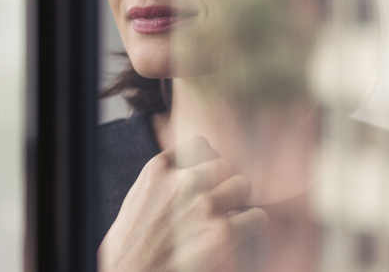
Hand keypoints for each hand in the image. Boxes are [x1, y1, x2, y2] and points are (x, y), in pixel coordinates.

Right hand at [98, 136, 267, 271]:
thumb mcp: (139, 197)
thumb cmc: (131, 244)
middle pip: (225, 164)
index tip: (204, 180)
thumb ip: (165, 179)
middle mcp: (182, 183)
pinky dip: (251, 227)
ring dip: (238, 203)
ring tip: (227, 219)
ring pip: (243, 185)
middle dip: (223, 184)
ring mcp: (204, 206)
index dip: (207, 162)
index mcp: (157, 171)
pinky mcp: (223, 235)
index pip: (200, 144)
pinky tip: (237, 236)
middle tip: (217, 204)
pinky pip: (257, 217)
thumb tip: (194, 171)